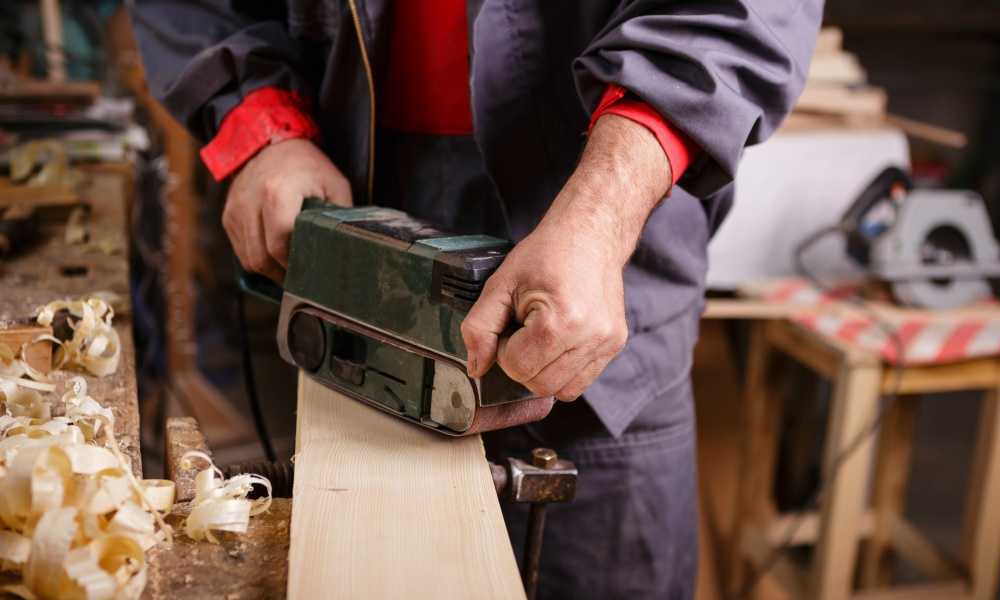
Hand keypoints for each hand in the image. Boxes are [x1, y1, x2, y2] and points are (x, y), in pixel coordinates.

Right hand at [223, 138, 351, 280]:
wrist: (273, 143)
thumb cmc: (309, 166)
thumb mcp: (335, 186)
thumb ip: (338, 217)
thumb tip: (346, 248)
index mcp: (277, 192)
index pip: (280, 244)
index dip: (295, 265)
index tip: (310, 272)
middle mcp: (251, 201)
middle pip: (261, 257)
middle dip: (281, 275)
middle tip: (301, 280)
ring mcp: (236, 209)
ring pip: (248, 259)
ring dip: (269, 270)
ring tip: (289, 272)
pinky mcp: (229, 215)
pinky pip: (240, 250)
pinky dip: (257, 258)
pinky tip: (275, 257)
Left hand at [461, 114, 671, 400]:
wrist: (590, 234)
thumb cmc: (545, 254)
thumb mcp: (501, 284)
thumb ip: (479, 327)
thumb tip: (475, 369)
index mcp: (559, 321)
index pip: (516, 367)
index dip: (504, 350)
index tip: (512, 324)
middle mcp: (589, 337)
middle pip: (539, 385)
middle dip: (522, 363)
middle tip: (524, 330)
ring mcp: (607, 343)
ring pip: (561, 390)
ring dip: (543, 371)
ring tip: (542, 336)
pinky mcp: (615, 345)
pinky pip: (580, 383)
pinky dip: (563, 372)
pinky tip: (559, 343)